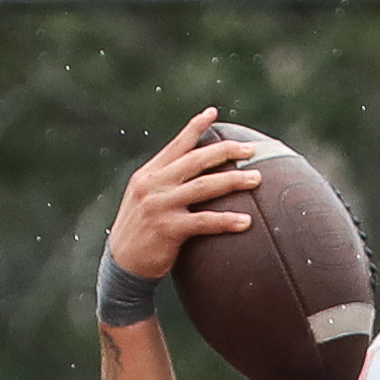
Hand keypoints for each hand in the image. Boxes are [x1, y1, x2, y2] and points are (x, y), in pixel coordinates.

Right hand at [108, 108, 264, 281]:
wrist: (122, 266)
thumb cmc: (140, 233)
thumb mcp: (144, 200)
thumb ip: (164, 184)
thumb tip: (192, 174)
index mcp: (149, 174)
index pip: (177, 145)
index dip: (196, 127)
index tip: (213, 113)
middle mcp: (154, 184)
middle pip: (196, 160)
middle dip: (226, 151)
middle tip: (251, 150)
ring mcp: (161, 205)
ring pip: (204, 186)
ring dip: (233, 181)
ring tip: (257, 179)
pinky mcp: (169, 229)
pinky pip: (204, 222)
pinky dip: (226, 221)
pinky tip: (246, 222)